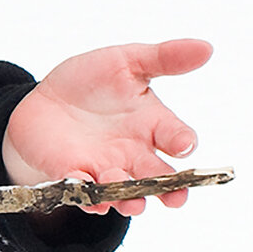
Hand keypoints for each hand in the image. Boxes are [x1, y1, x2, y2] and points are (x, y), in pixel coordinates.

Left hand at [3, 39, 212, 215]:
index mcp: (153, 125)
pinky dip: (87, 196)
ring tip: (132, 204)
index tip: (183, 144)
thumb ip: (164, 58)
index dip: (183, 142)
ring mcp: (104, 168)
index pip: (177, 137)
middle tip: (176, 198)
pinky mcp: (72, 175)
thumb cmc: (93, 81)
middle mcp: (134, 153)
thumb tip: (206, 47)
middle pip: (159, 177)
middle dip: (169, 191)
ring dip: (128, 198)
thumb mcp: (126, 62)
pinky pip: (83, 191)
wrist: (45, 99)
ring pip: (123, 191)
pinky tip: (89, 196)